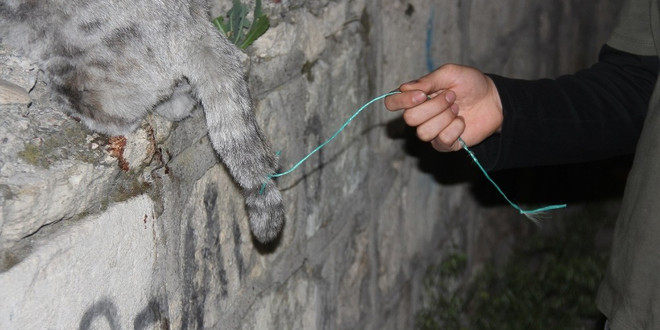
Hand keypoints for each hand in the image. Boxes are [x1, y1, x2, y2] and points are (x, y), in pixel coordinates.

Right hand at [384, 64, 502, 151]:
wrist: (494, 99)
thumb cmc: (470, 84)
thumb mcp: (450, 73)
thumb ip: (427, 81)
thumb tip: (404, 88)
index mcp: (415, 96)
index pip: (391, 102)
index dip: (401, 101)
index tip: (422, 94)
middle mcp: (419, 115)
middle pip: (409, 119)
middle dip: (434, 106)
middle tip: (451, 97)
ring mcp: (431, 131)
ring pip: (424, 132)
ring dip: (445, 118)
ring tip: (457, 109)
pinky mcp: (444, 144)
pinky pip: (441, 140)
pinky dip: (455, 128)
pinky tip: (462, 121)